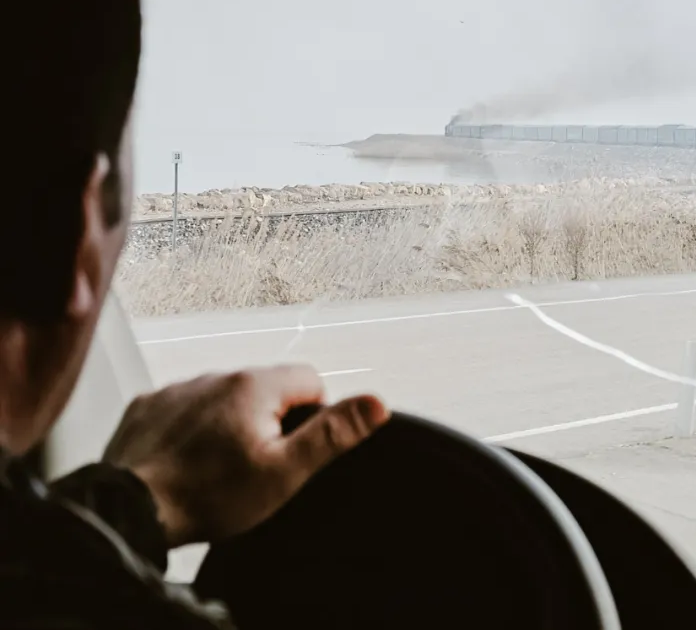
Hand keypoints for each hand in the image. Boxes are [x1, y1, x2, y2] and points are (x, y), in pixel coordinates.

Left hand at [103, 364, 388, 547]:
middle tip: (255, 466)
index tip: (289, 451)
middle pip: (266, 388)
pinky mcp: (149, 404)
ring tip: (218, 466)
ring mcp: (179, 387)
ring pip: (225, 397)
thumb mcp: (285, 471)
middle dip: (269, 420)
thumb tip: (378, 402)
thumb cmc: (210, 495)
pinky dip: (193, 427)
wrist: (129, 510)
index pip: (310, 380)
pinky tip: (187, 459)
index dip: (310, 418)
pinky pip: (186, 407)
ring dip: (230, 421)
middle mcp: (217, 372)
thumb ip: (333, 433)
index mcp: (256, 384)